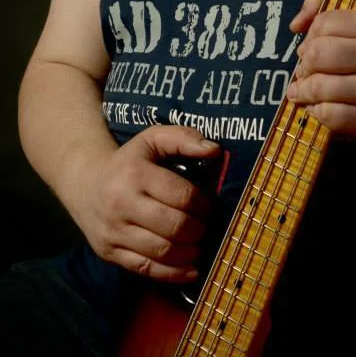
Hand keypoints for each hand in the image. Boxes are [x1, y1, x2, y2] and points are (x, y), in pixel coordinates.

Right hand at [78, 124, 219, 282]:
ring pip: (162, 251)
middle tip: (207, 227)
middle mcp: (121, 204)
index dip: (203, 204)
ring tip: (200, 245)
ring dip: (190, 252)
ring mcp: (113, 232)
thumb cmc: (129, 161)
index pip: (182, 195)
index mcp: (135, 174)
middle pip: (175, 226)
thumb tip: (215, 149)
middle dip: (199, 229)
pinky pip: (146, 269)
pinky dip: (173, 273)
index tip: (209, 206)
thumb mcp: (153, 138)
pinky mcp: (109, 253)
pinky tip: (191, 269)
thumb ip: (184, 138)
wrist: (85, 184)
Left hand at [285, 0, 355, 145]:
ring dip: (302, 90)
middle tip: (305, 71)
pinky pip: (327, 114)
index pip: (325, 23)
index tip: (311, 47)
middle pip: (318, 54)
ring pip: (319, 86)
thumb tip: (295, 24)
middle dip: (304, 64)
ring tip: (302, 90)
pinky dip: (315, 111)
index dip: (310, 36)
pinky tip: (318, 107)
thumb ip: (326, 11)